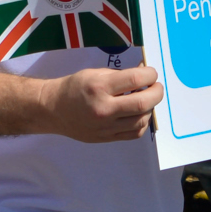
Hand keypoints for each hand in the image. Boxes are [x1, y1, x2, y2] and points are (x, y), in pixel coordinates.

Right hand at [43, 65, 164, 142]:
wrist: (53, 110)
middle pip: (143, 103)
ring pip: (141, 120)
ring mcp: (105, 127)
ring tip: (146, 100)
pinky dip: (142, 123)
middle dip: (156, 92)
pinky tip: (138, 114)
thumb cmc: (74, 87)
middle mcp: (104, 108)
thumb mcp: (95, 73)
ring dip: (150, 108)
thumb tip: (144, 73)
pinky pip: (134, 133)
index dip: (150, 74)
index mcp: (99, 87)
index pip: (135, 80)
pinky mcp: (106, 138)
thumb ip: (121, 75)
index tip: (151, 73)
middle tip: (156, 87)